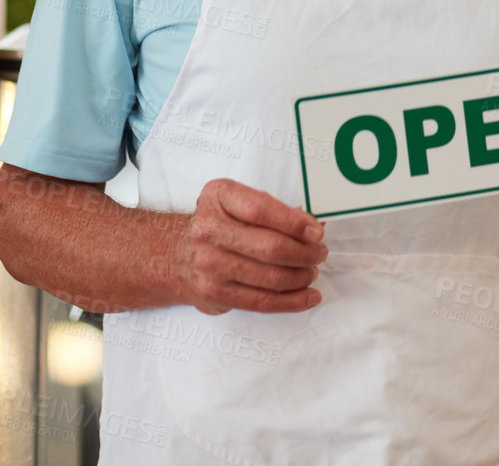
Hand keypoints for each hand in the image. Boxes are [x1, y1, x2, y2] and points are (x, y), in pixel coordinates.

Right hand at [169, 179, 326, 314]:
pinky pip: (261, 302)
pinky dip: (291, 301)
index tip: (317, 232)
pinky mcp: (213, 293)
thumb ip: (274, 210)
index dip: (294, 222)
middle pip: (269, 247)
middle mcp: (208, 229)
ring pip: (269, 277)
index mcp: (218, 196)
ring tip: (313, 271)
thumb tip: (314, 227)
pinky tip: (309, 297)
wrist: (178, 254)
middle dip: (304, 253)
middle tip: (320, 253)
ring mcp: (208, 264)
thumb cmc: (219, 222)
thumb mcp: (238, 201)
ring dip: (300, 277)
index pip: (261, 209)